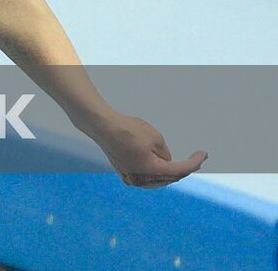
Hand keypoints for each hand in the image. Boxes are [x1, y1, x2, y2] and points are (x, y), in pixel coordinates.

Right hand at [88, 112, 206, 187]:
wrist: (103, 126)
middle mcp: (141, 179)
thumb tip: (166, 162)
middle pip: (170, 178)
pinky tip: (158, 166)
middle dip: (183, 168)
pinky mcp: (124, 174)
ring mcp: (131, 179)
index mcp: (151, 171)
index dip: (195, 162)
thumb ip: (166, 154)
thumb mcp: (156, 138)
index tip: (203, 154)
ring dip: (169, 174)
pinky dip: (155, 174)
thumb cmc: (128, 129)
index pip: (180, 170)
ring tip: (178, 163)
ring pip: (157, 180)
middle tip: (194, 158)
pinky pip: (145, 178)